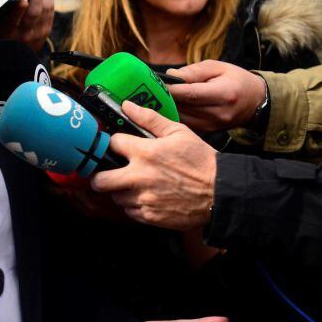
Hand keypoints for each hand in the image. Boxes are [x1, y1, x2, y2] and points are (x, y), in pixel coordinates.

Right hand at [0, 0, 54, 50]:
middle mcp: (24, 35)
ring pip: (45, 8)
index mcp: (7, 35)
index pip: (11, 24)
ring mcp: (38, 32)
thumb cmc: (3, 36)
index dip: (16, 13)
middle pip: (33, 12)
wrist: (19, 56)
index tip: (21, 1)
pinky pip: (50, 9)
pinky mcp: (46, 29)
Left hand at [91, 101, 215, 230]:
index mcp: (145, 153)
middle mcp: (140, 177)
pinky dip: (134, 206)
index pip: (112, 144)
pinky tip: (147, 197)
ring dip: (121, 191)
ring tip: (135, 186)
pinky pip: (130, 212)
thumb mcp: (179, 133)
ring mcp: (144, 199)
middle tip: (108, 173)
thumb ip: (150, 119)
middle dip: (100, 176)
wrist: (222, 192)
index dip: (114, 144)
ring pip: (115, 197)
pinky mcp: (150, 216)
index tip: (119, 147)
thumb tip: (128, 106)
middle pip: (100, 180)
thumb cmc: (202, 161)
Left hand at [167, 60, 266, 132]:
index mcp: (224, 94)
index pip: (190, 94)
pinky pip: (185, 123)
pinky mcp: (208, 131)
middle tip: (152, 90)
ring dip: (169, 107)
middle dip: (167, 98)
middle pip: (184, 106)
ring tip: (159, 97)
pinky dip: (176, 114)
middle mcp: (219, 113)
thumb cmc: (236, 80)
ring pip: (182, 117)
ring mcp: (214, 125)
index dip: (171, 89)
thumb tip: (170, 76)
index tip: (157, 84)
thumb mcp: (218, 67)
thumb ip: (194, 71)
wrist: (255, 101)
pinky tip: (170, 106)